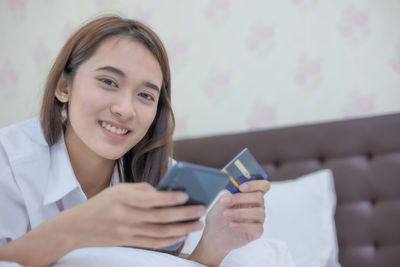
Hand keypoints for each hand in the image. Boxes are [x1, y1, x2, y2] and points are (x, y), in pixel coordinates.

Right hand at [62, 182, 205, 249]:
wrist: (77, 226)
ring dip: (182, 229)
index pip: (149, 199)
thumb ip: (141, 190)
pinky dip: (169, 240)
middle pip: (159, 217)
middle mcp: (125, 216)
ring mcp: (127, 232)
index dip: (168, 198)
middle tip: (201, 210)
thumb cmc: (102, 203)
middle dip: (183, 214)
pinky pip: (152, 243)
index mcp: (121, 198)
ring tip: (198, 224)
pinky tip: (182, 235)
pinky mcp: (128, 242)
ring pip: (160, 233)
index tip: (186, 195)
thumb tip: (165, 193)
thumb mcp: (118, 189)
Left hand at [189, 180, 269, 265]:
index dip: (255, 184)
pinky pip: (257, 227)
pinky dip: (243, 225)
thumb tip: (236, 186)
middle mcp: (257, 206)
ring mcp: (258, 219)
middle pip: (259, 197)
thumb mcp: (222, 201)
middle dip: (240, 198)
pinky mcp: (256, 233)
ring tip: (226, 215)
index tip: (241, 187)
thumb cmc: (218, 216)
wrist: (213, 235)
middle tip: (225, 202)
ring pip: (259, 212)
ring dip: (240, 212)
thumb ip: (230, 193)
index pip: (263, 186)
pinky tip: (232, 225)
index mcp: (250, 195)